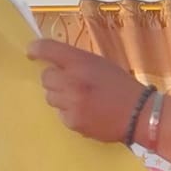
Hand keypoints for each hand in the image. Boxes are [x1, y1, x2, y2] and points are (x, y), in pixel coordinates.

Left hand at [30, 40, 145, 143]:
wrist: (139, 114)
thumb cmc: (121, 86)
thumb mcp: (101, 64)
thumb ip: (78, 62)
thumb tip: (54, 62)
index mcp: (81, 61)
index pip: (49, 49)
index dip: (36, 49)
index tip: (31, 52)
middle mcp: (72, 80)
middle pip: (45, 77)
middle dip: (54, 79)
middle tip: (69, 83)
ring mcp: (71, 102)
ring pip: (50, 97)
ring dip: (60, 97)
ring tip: (80, 99)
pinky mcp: (72, 121)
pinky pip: (60, 114)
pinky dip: (69, 113)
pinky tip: (86, 112)